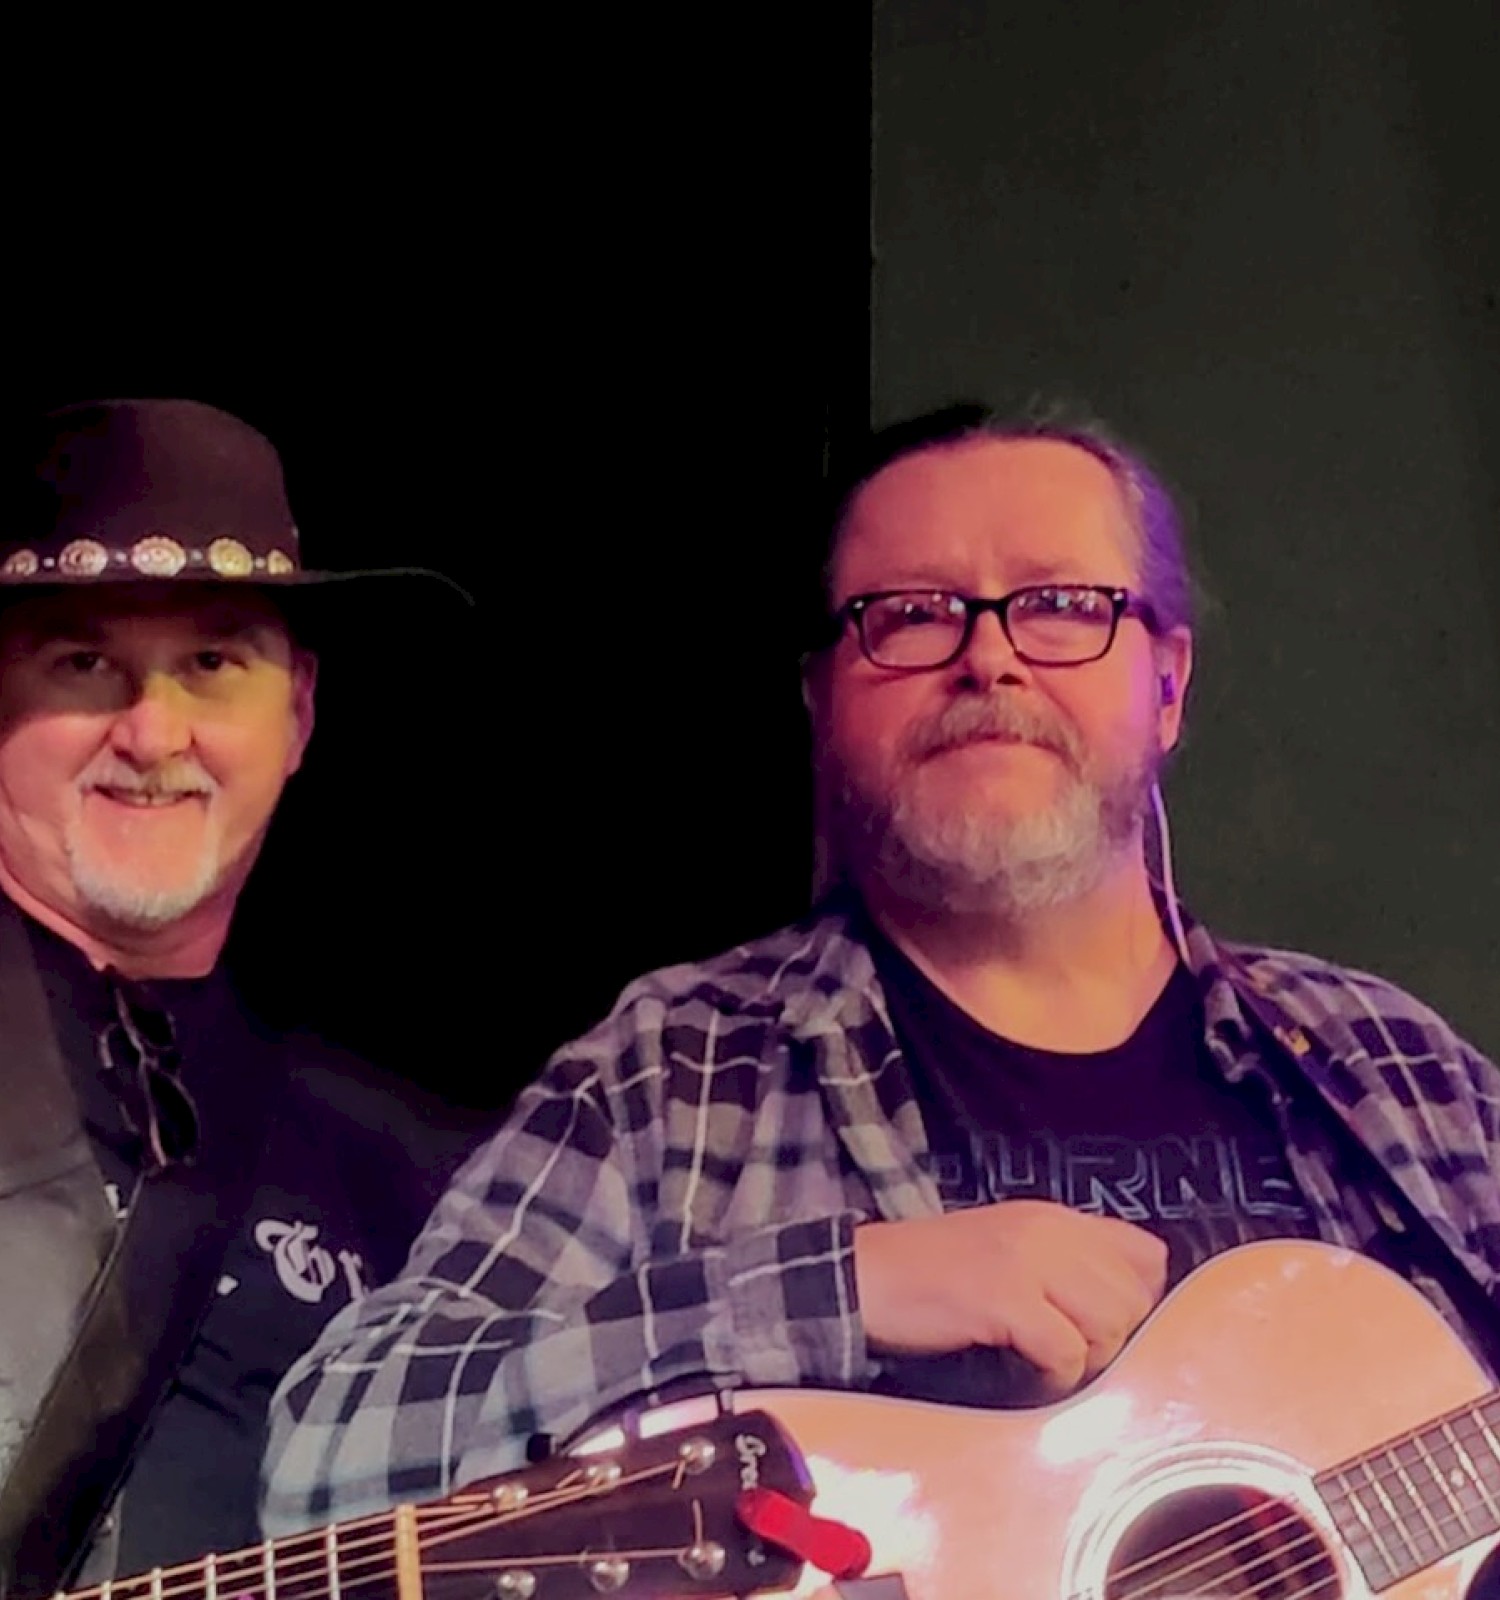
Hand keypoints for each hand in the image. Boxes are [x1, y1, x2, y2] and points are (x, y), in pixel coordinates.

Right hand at [853, 1201, 1167, 1394]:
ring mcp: (1026, 1260)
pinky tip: (1026, 1374)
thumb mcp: (1009, 1251)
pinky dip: (1054, 1377)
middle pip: (1134, 1297)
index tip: (1105, 1327)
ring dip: (1086, 1359)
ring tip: (1047, 1364)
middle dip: (1112, 1339)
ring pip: (1109, 1323)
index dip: (1139, 1299)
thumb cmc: (934, 1275)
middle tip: (1069, 1354)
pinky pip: (1065, 1350)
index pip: (1146, 1253)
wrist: (865, 1276)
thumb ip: (1064, 1263)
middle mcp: (1048, 1229)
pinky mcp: (1003, 1296)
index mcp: (1054, 1217)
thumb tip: (1127, 1309)